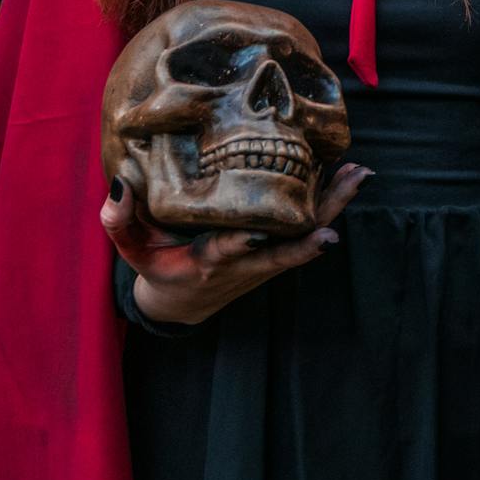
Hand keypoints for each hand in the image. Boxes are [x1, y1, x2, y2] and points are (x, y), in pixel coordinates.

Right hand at [100, 160, 373, 325]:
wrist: (180, 306)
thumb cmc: (156, 267)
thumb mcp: (131, 250)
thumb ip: (119, 220)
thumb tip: (120, 184)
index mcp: (206, 261)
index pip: (224, 252)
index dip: (239, 244)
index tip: (256, 231)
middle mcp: (244, 263)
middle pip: (288, 243)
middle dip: (318, 216)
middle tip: (350, 184)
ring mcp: (263, 261)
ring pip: (305, 235)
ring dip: (334, 206)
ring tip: (360, 174)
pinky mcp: (273, 256)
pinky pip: (305, 231)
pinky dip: (328, 208)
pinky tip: (346, 181)